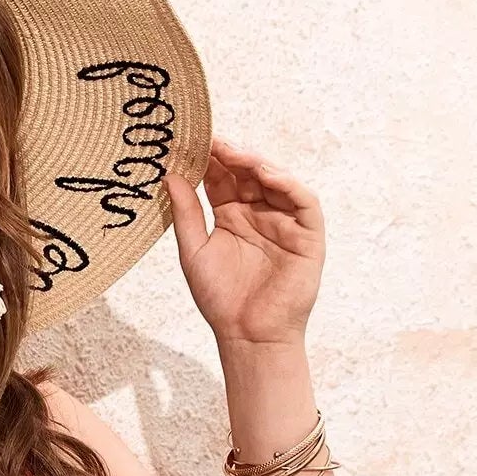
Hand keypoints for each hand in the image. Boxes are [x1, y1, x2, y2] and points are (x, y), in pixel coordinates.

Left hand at [165, 135, 325, 351]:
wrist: (247, 335)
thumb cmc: (220, 299)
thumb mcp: (194, 251)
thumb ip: (185, 214)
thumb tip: (169, 175)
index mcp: (231, 216)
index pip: (222, 179)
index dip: (209, 161)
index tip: (190, 143)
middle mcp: (259, 214)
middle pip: (248, 174)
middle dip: (231, 156)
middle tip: (211, 141)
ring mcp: (284, 222)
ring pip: (275, 181)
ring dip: (257, 164)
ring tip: (234, 153)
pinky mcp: (307, 234)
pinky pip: (303, 201)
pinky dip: (287, 184)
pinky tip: (266, 175)